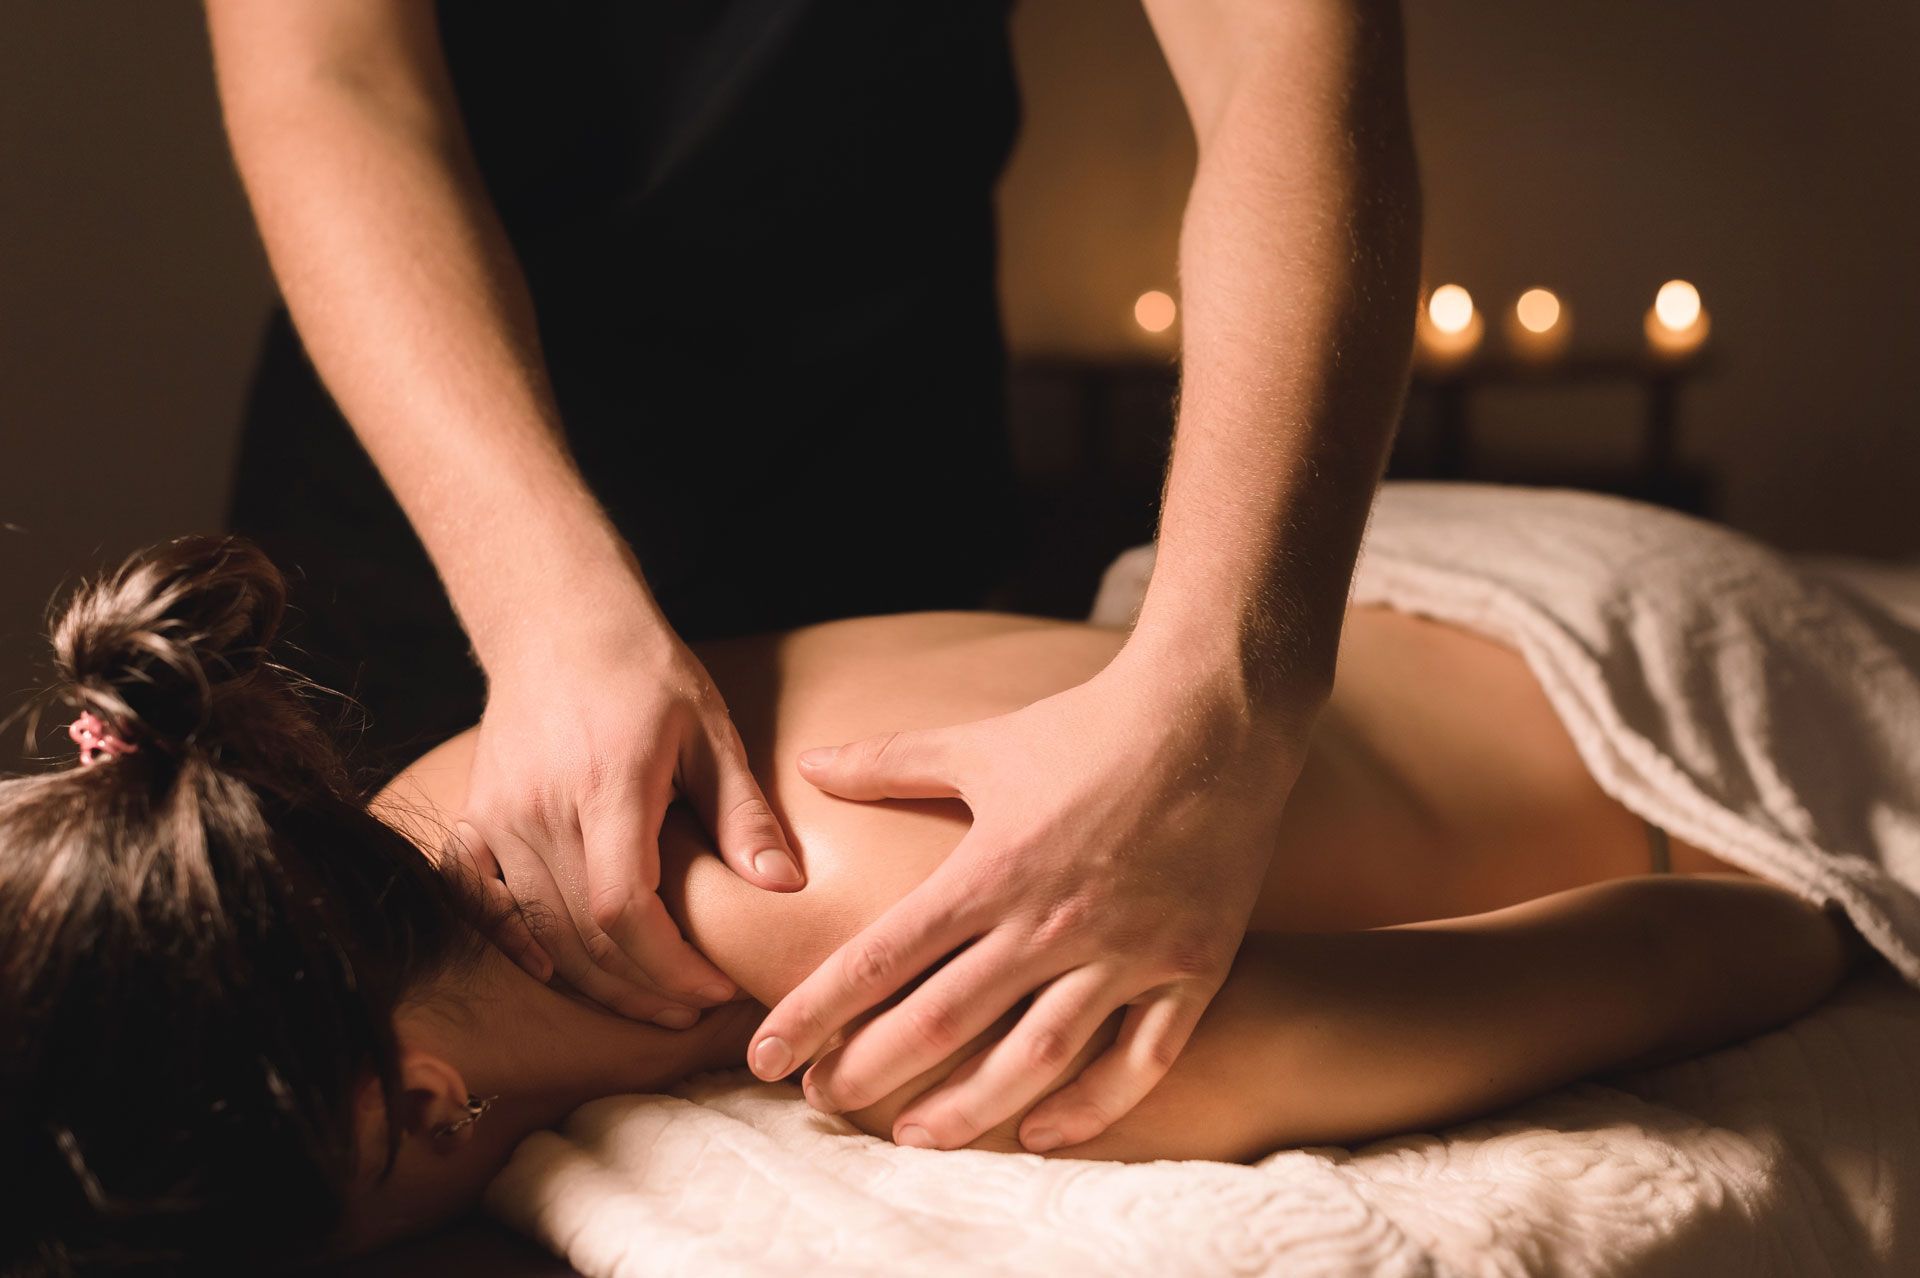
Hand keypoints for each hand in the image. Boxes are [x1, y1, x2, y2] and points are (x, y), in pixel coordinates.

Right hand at [450, 606, 805, 1024]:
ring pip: (538, 930)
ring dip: (594, 979)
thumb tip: (785, 888)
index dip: (669, 967)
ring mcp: (499, 815)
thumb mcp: (711, 732)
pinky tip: (554, 973)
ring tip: (651, 1000)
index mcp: (607, 786)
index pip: (625, 910)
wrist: (559, 619)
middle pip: (583, 936)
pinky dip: (512, 944)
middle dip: (644, 988)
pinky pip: (477, 901)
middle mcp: (542, 809)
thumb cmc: (646, 672)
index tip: (715, 987)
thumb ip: (743, 813)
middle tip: (694, 1008)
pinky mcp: (477, 815)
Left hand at [747, 642, 1313, 1151]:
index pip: (884, 957)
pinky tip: (1042, 1133)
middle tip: (822, 1100)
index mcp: (992, 868)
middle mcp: (1052, 921)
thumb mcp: (981, 743)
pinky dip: (1093, 1107)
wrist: (1217, 716)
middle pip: (943, 1021)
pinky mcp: (1190, 967)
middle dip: (870, 1070)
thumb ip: (891, 763)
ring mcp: (1126, 951)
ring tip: (913, 1135)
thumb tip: (809, 767)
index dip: (816, 1013)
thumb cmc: (1090, 726)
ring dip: (969, 1108)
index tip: (766, 1055)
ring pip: (1036, 1056)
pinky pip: (1140, 1060)